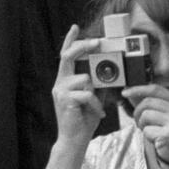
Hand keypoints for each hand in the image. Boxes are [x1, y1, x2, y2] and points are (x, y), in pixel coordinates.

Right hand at [52, 27, 106, 147]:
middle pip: (68, 56)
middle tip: (97, 42)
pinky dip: (95, 104)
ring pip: (84, 78)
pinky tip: (97, 114)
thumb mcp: (92, 98)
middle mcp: (59, 83)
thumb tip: (109, 72)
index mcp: (64, 81)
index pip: (65, 56)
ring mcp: (60, 91)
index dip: (70, 41)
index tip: (75, 28)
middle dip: (83, 46)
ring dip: (95, 93)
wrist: (73, 140)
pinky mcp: (64, 100)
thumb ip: (96, 84)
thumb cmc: (83, 120)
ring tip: (96, 108)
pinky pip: (87, 93)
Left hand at [122, 83, 168, 168]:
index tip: (125, 92)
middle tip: (139, 123)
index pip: (155, 89)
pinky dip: (147, 136)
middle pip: (147, 102)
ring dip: (142, 125)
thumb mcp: (165, 117)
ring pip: (145, 115)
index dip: (138, 89)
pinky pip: (146, 130)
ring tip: (150, 131)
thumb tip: (130, 93)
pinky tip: (156, 140)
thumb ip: (151, 104)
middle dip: (137, 112)